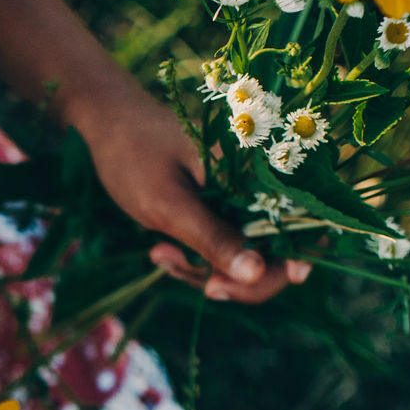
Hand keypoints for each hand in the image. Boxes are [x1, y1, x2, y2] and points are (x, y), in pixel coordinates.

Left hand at [66, 77, 309, 303]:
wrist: (109, 125)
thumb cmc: (135, 155)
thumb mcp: (169, 204)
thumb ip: (213, 238)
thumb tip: (256, 273)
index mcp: (260, 173)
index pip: (301, 227)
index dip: (288, 265)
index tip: (241, 284)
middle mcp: (259, 187)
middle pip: (273, 253)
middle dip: (231, 276)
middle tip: (187, 276)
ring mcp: (240, 201)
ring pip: (242, 259)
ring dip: (202, 271)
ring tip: (160, 253)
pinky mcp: (220, 211)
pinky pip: (220, 251)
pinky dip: (194, 261)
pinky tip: (161, 249)